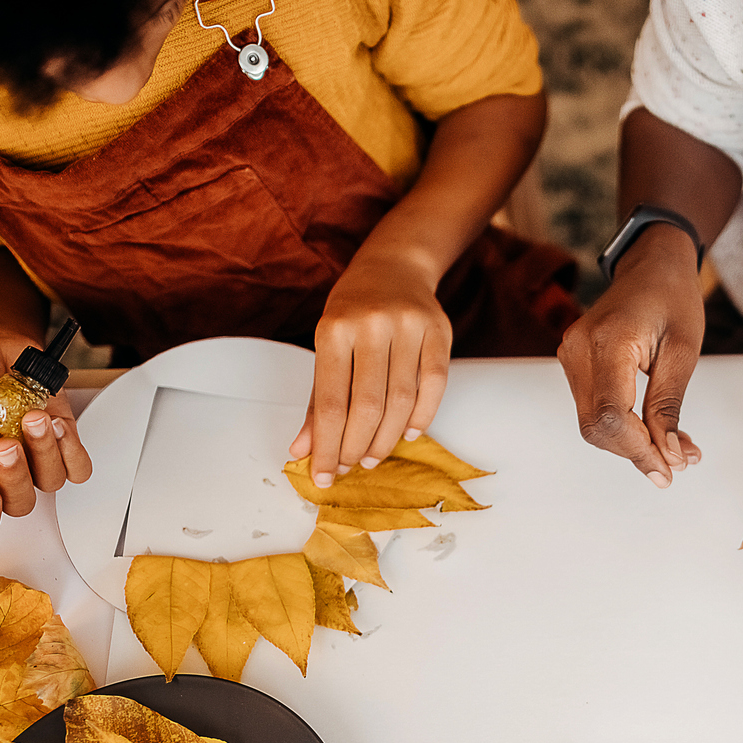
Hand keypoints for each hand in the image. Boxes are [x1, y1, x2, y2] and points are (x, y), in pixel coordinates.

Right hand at [0, 327, 88, 545]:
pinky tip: (56, 424)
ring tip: (32, 417)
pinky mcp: (62, 444)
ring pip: (50, 481)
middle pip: (19, 504)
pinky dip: (71, 449)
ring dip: (44, 452)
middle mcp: (1, 474)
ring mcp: (34, 461)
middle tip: (4, 444)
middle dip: (14, 478)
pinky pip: (78, 467)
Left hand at [289, 253, 450, 486]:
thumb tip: (303, 449)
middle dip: (356, 447)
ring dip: (386, 439)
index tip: (323, 475)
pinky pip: (435, 386)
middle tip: (350, 467)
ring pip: (401, 401)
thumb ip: (315, 400)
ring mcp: (409, 327)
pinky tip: (408, 433)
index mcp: (334, 329)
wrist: (393, 267)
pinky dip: (422, 417)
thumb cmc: (353, 311)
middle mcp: (372, 325)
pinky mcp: (439, 332)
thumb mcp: (326, 345)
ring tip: (373, 456)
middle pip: (366, 406)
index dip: (326, 445)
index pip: (328, 402)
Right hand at [557, 224, 705, 485]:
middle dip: (638, 452)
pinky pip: (593, 409)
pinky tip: (655, 431)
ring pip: (593, 425)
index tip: (669, 471)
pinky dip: (624, 428)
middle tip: (680, 462)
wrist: (652, 266)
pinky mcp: (574, 364)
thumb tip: (670, 457)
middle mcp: (578, 350)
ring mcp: (570, 356)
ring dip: (632, 444)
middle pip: (597, 427)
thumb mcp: (683, 352)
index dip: (638, 451)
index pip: (611, 415)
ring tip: (676, 447)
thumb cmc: (673, 299)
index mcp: (608, 341)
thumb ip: (670, 406)